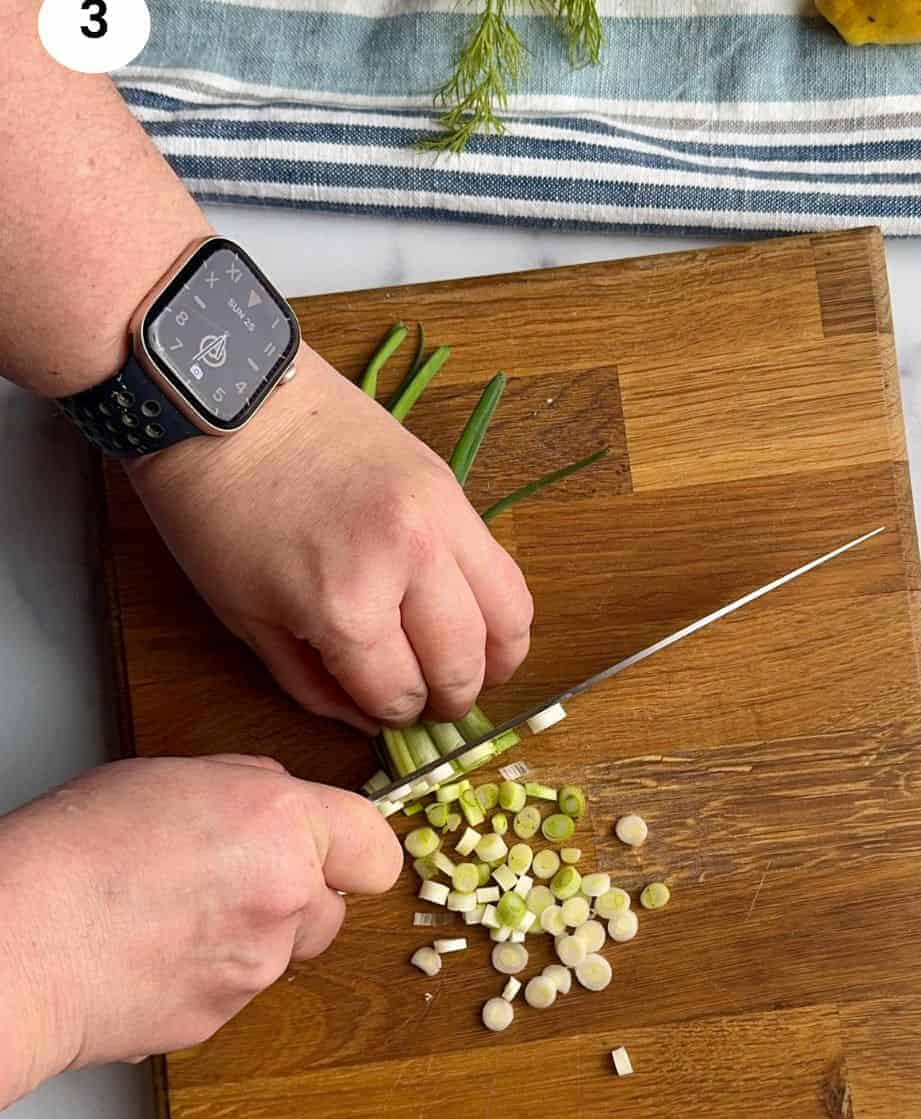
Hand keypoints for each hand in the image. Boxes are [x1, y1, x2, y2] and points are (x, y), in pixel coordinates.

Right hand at [0, 755, 401, 1105]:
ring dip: (250, 936)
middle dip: (294, 896)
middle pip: (333, 907)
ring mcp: (258, 967)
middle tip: (226, 879)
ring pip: (283, 952)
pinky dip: (207, 975)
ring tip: (174, 914)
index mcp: (283, 825)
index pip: (375, 846)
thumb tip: (275, 807)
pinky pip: (235, 990)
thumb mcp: (174, 776)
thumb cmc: (76, 851)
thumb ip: (249, 789)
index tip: (336, 852)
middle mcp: (287, 898)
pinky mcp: (222, 1018)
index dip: (353, 850)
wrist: (19, 942)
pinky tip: (153, 952)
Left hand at [128, 346, 533, 730]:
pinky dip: (501, 610)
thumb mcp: (243, 615)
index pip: (398, 692)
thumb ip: (311, 681)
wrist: (229, 399)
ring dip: (495, 661)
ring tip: (472, 671)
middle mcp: (408, 564)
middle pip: (461, 665)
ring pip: (508, 618)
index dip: (390, 713)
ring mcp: (441, 521)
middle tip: (430, 703)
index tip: (382, 709)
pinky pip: (504, 567)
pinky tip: (481, 626)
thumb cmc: (215, 510)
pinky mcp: (453, 488)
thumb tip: (367, 719)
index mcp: (344, 606)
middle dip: (446, 699)